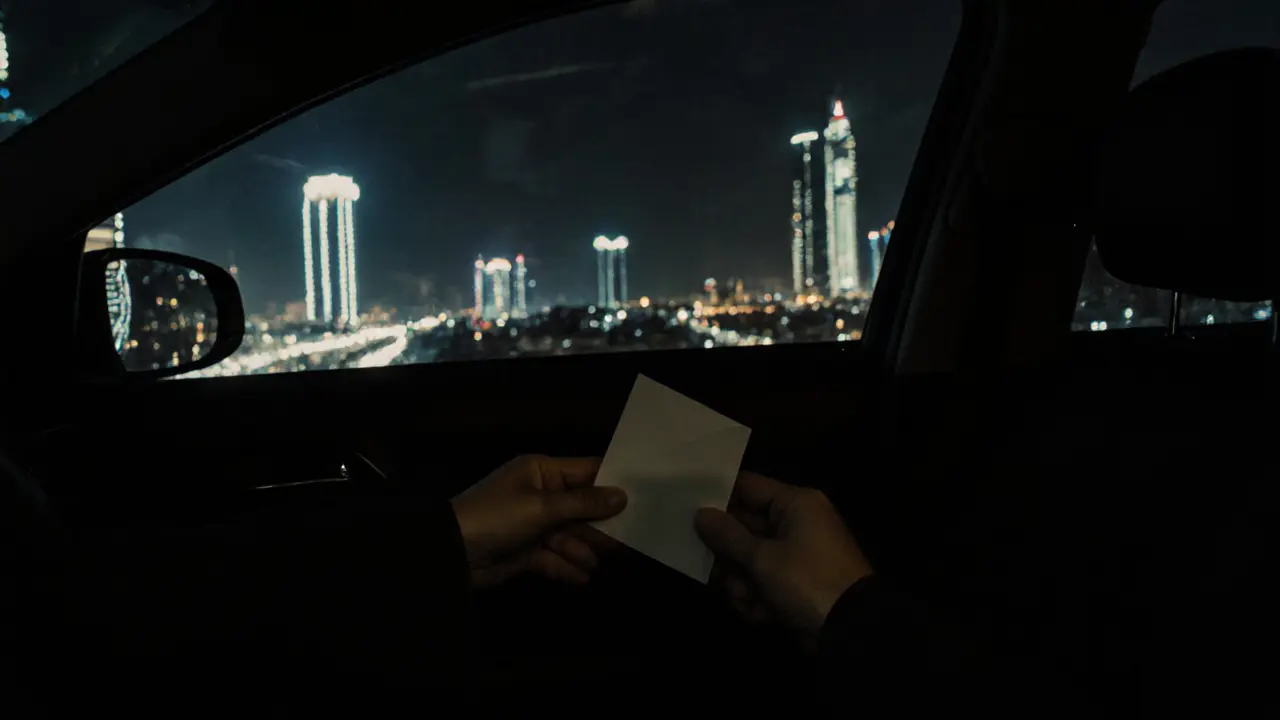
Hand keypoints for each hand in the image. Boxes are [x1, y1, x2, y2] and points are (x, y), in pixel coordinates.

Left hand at [451, 455, 625, 587]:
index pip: (586, 472)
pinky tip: (582, 577)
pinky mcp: (528, 552)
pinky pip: (555, 558)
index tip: (641, 497)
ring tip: (595, 563)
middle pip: (582, 508)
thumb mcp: (542, 506)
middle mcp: (541, 495)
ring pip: (571, 535)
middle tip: (625, 541)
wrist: (450, 554)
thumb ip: (584, 502)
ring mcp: (534, 525)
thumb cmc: (497, 517)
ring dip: (583, 550)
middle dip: (600, 525)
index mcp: (541, 472)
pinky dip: (568, 567)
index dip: (612, 484)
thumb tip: (622, 495)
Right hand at [694, 472, 872, 639]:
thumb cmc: (806, 580)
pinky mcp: (800, 584)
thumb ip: (727, 536)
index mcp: (796, 503)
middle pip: (747, 527)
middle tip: (711, 569)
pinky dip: (759, 598)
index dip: (718, 499)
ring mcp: (800, 555)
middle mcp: (798, 523)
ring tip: (743, 598)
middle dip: (729, 555)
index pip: (748, 487)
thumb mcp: (762, 558)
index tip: (689, 513)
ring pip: (753, 559)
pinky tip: (757, 613)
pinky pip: (767, 582)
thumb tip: (701, 514)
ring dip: (742, 582)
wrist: (851, 629)